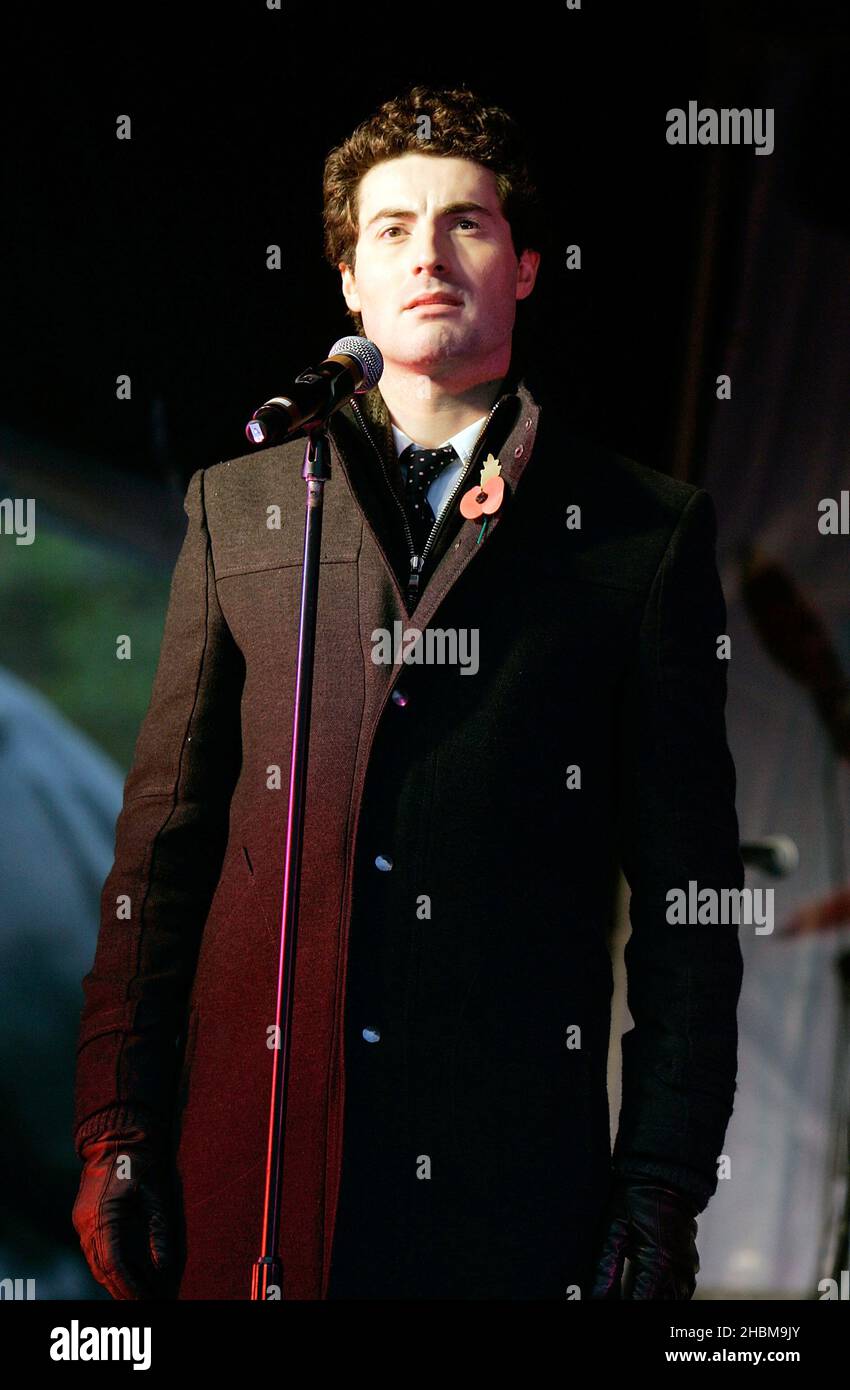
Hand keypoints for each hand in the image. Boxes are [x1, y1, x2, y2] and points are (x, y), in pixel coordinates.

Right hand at [72, 1122, 177, 1299]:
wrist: (117, 1133)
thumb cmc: (140, 1159)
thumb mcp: (155, 1192)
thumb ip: (159, 1230)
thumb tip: (164, 1266)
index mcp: (101, 1216)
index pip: (113, 1263)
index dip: (130, 1286)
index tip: (148, 1301)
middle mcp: (86, 1224)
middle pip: (103, 1269)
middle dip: (124, 1291)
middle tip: (148, 1307)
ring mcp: (84, 1222)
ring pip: (98, 1264)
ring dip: (117, 1283)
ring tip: (140, 1299)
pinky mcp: (87, 1219)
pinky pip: (98, 1253)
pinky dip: (112, 1269)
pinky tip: (129, 1280)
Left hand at [590, 1176, 699, 1298]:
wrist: (664, 1176)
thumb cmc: (638, 1197)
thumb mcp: (614, 1231)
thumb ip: (605, 1268)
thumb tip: (596, 1296)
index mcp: (657, 1265)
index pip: (640, 1303)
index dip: (622, 1306)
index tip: (607, 1301)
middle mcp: (677, 1272)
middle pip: (659, 1303)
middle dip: (640, 1301)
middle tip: (620, 1294)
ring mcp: (687, 1268)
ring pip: (674, 1300)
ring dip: (655, 1299)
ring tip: (634, 1291)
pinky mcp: (690, 1263)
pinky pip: (682, 1291)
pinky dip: (668, 1294)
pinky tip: (653, 1289)